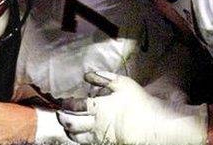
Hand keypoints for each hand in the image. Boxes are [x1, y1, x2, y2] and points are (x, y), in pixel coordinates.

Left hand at [57, 71, 207, 144]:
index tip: (64, 101)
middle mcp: (96, 124)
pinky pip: (87, 143)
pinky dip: (80, 138)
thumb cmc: (139, 103)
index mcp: (99, 108)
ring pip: (77, 137)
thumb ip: (104, 78)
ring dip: (69, 130)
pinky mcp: (105, 144)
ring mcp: (100, 137)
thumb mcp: (123, 84)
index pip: (76, 106)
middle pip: (71, 123)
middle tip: (60, 113)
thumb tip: (87, 75)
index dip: (67, 103)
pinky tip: (81, 134)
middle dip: (63, 118)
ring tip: (68, 125)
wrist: (153, 126)